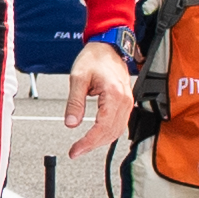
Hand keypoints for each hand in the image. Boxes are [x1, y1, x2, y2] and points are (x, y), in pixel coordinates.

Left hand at [64, 40, 135, 155]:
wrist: (108, 46)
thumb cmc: (95, 57)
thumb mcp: (78, 78)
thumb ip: (75, 102)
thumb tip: (71, 123)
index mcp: (114, 94)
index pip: (102, 127)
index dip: (88, 142)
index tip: (75, 150)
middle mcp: (124, 100)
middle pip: (111, 133)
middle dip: (93, 145)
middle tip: (76, 151)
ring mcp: (127, 102)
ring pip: (116, 131)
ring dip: (100, 141)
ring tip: (83, 146)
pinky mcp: (125, 102)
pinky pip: (119, 124)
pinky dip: (107, 133)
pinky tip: (95, 136)